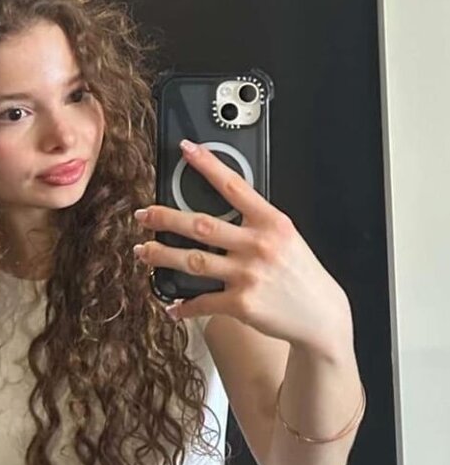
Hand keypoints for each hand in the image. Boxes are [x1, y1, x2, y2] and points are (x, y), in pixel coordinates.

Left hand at [133, 139, 351, 354]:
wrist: (321, 315)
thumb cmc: (302, 275)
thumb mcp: (286, 238)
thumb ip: (256, 222)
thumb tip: (220, 210)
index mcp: (272, 222)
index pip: (234, 186)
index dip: (208, 165)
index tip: (187, 149)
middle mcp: (258, 245)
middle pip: (201, 224)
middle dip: (165, 218)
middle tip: (143, 214)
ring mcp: (248, 275)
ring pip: (192, 261)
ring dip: (161, 256)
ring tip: (143, 252)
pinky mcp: (242, 303)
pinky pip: (202, 301)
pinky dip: (183, 305)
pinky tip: (172, 305)